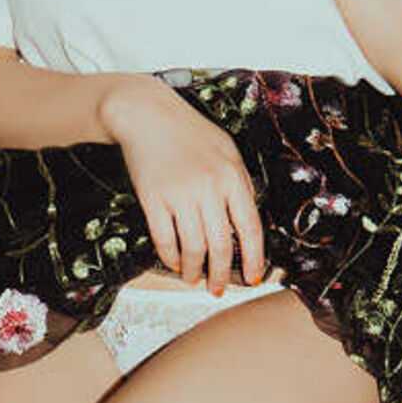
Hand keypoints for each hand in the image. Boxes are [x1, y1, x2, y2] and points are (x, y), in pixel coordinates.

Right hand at [102, 78, 271, 294]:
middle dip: (222, 274)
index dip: (254, 258)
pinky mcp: (153, 198)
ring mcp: (180, 194)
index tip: (254, 278)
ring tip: (193, 279)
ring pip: (193, 248)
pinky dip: (170, 257)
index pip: (250, 228)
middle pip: (221, 245)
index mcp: (232, 177)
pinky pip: (164, 239)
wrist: (147, 114)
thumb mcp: (227, 150)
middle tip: (219, 289)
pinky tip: (174, 263)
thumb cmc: (189, 132)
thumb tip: (246, 221)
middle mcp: (209, 188)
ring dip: (194, 271)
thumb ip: (239, 183)